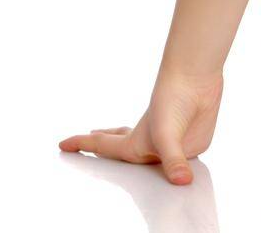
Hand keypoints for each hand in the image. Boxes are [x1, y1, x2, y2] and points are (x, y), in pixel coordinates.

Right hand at [58, 68, 223, 184]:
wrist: (197, 80)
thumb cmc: (173, 101)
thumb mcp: (167, 137)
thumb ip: (173, 161)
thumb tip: (182, 181)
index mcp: (135, 145)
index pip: (103, 147)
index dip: (81, 144)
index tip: (63, 144)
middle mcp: (150, 145)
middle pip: (120, 146)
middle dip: (102, 145)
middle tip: (89, 138)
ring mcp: (170, 143)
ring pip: (148, 152)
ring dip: (136, 151)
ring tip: (125, 147)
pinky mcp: (193, 142)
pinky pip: (181, 157)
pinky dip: (173, 158)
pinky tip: (178, 153)